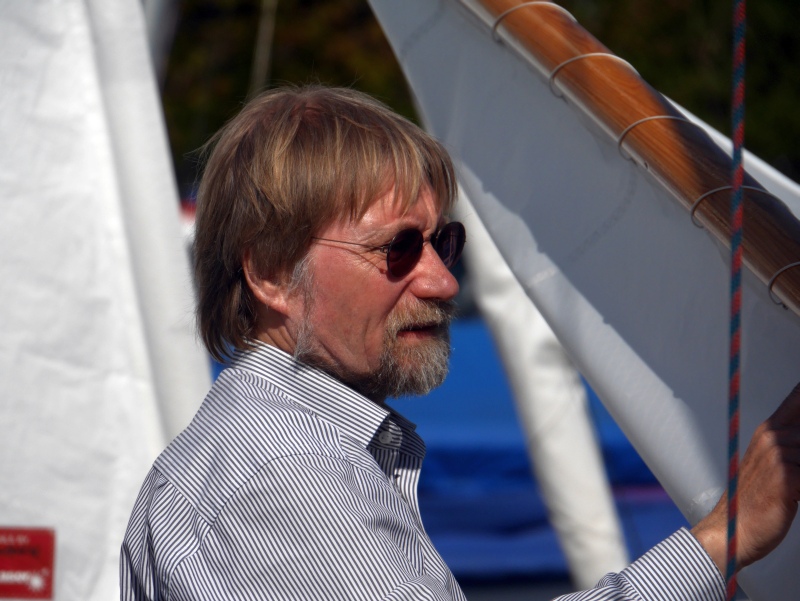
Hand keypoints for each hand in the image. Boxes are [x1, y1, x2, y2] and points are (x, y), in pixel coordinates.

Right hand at [691, 382, 799, 572]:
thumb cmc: (755, 503)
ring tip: (796, 487)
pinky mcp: (786, 476)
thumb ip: (792, 446)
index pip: (798, 398)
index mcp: (769, 431)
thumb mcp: (773, 466)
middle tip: (795, 474)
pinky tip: (797, 497)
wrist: (733, 531)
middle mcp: (772, 437)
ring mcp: (778, 455)